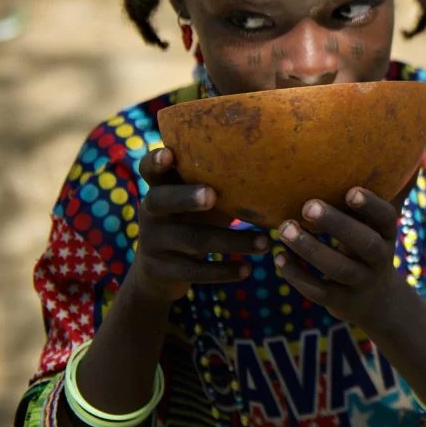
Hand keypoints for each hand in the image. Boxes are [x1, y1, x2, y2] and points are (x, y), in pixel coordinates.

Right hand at [134, 148, 269, 302]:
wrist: (158, 272)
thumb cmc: (192, 222)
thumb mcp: (199, 202)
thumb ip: (220, 185)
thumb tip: (275, 169)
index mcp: (160, 188)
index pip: (150, 169)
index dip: (155, 160)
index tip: (168, 154)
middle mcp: (150, 212)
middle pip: (162, 200)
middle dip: (187, 197)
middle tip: (212, 195)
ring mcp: (152, 242)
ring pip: (192, 240)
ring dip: (232, 242)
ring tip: (266, 243)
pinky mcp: (161, 270)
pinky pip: (194, 271)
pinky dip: (223, 270)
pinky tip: (247, 270)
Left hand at [275, 187, 403, 333]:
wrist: (378, 302)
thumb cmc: (367, 248)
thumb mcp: (373, 227)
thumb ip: (364, 201)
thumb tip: (377, 155)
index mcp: (386, 233)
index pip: (386, 218)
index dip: (371, 205)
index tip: (350, 192)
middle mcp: (379, 258)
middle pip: (365, 243)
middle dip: (337, 224)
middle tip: (307, 206)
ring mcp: (361, 283)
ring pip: (338, 268)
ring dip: (310, 248)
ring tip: (284, 229)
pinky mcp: (342, 302)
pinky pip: (319, 291)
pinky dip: (297, 275)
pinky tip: (278, 257)